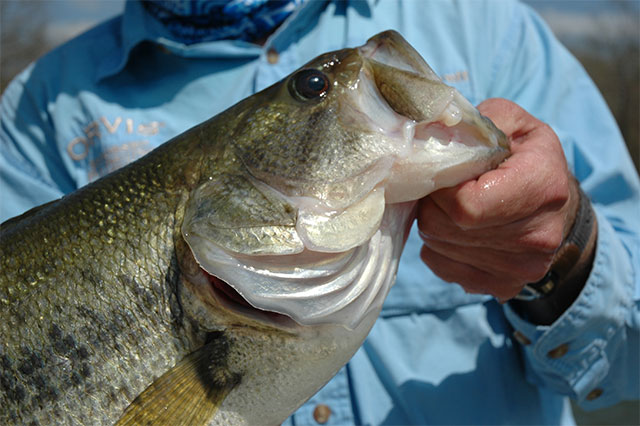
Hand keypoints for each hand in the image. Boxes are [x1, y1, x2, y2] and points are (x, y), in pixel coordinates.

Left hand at [417, 98, 579, 300]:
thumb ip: (474, 123)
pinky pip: (442, 267)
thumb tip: (430, 135)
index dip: (441, 186)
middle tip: (445, 187)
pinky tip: (457, 230)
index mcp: (543, 187)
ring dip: (434, 223)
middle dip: (433, 203)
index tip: (446, 171)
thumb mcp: (512, 123)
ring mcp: (521, 268)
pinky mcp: (504, 286)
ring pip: (438, 246)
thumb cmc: (528, 158)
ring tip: (454, 206)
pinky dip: (439, 247)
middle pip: (445, 227)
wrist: (559, 209)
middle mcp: (537, 236)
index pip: (465, 204)